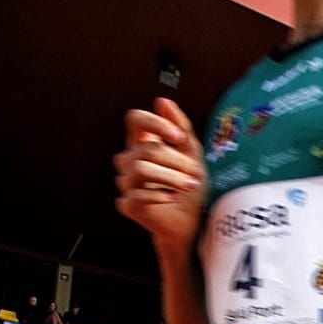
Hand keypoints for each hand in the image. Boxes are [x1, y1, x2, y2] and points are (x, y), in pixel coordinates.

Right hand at [113, 97, 206, 250]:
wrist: (192, 221)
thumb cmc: (190, 187)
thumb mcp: (192, 153)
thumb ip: (180, 127)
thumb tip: (162, 101)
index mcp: (142, 144)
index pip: (135, 119)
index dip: (154, 123)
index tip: (177, 136)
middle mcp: (129, 161)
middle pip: (145, 148)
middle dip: (176, 160)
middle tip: (196, 173)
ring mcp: (126, 183)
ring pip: (141, 169)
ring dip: (172, 177)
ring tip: (190, 185)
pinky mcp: (127, 204)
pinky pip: (138, 194)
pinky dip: (160, 195)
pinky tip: (172, 198)